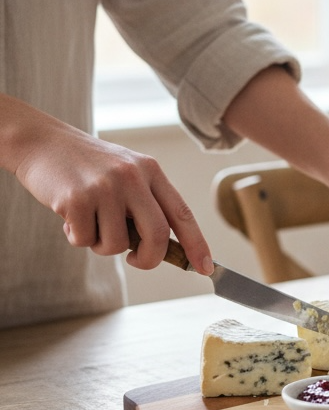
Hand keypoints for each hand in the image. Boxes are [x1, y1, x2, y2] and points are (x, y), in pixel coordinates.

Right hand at [4, 99, 212, 273]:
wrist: (42, 141)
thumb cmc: (86, 165)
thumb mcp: (125, 172)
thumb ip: (144, 203)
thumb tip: (162, 249)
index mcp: (150, 170)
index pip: (182, 213)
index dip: (197, 244)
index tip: (206, 268)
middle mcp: (132, 177)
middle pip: (158, 235)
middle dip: (149, 259)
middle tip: (136, 260)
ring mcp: (105, 187)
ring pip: (117, 245)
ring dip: (102, 245)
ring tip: (89, 221)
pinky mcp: (77, 199)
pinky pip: (85, 241)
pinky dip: (77, 237)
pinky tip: (69, 215)